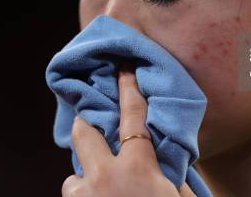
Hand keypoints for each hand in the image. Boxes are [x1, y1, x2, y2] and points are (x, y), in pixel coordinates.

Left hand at [61, 61, 196, 196]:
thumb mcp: (176, 195)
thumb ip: (170, 172)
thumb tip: (167, 155)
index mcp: (138, 167)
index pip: (132, 116)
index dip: (129, 88)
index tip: (124, 68)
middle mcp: (106, 175)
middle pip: (83, 132)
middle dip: (84, 124)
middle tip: (89, 122)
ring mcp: (85, 194)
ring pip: (74, 173)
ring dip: (86, 175)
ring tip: (101, 186)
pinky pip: (74, 194)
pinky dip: (83, 196)